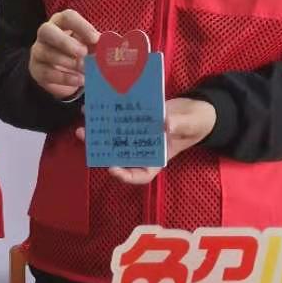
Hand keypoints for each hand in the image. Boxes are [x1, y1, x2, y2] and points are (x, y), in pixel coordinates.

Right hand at [29, 10, 99, 99]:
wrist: (64, 74)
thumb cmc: (78, 53)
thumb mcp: (89, 46)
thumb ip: (97, 44)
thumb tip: (110, 45)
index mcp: (61, 22)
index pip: (67, 17)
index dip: (81, 26)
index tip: (95, 39)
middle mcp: (46, 33)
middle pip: (47, 31)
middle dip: (65, 42)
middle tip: (83, 53)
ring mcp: (38, 51)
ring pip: (45, 52)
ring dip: (68, 62)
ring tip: (85, 70)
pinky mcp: (37, 69)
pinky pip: (46, 72)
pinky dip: (64, 78)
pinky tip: (78, 80)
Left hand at [77, 96, 216, 185]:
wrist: (197, 109)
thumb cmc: (198, 122)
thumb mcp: (192, 124)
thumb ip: (180, 125)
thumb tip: (165, 125)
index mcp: (159, 157)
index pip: (142, 174)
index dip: (126, 175)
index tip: (112, 169)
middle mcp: (145, 149)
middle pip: (121, 156)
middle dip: (100, 149)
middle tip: (83, 136)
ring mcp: (139, 136)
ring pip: (115, 139)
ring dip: (98, 132)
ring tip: (83, 122)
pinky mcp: (137, 121)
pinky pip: (120, 121)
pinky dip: (109, 116)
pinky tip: (97, 106)